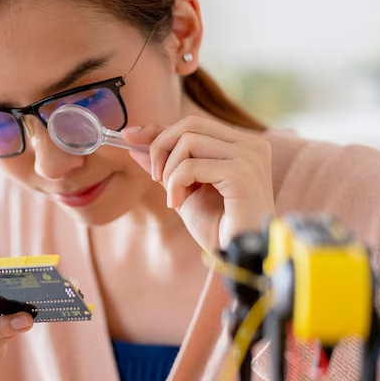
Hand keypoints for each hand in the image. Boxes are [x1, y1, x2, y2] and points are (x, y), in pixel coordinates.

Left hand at [123, 116, 274, 252]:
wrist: (238, 255)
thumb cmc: (218, 229)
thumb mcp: (184, 192)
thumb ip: (165, 166)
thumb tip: (134, 143)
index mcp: (241, 146)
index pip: (193, 124)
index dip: (158, 129)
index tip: (129, 136)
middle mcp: (250, 145)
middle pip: (190, 125)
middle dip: (160, 148)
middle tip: (156, 179)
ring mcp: (249, 156)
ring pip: (188, 142)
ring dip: (169, 172)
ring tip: (173, 198)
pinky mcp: (241, 172)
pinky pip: (191, 166)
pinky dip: (175, 184)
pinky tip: (177, 204)